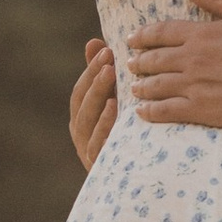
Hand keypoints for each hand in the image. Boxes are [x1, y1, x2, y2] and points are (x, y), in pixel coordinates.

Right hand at [70, 38, 117, 170]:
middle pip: (82, 103)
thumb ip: (103, 76)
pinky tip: (116, 109)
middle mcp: (81, 133)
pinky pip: (97, 143)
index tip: (106, 49)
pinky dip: (104, 124)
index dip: (91, 69)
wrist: (141, 180)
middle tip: (109, 59)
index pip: (81, 90)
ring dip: (98, 96)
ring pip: (86, 121)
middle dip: (95, 79)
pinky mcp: (99, 165)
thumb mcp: (116, 101)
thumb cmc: (128, 132)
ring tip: (110, 76)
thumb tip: (94, 41)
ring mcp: (88, 150)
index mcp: (82, 116)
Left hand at [130, 0, 221, 128]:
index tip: (132, 39)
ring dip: (141, 86)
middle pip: (155, 60)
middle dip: (139, 62)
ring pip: (157, 86)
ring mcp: (196, 87)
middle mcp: (193, 59)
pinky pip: (167, 111)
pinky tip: (143, 112)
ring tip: (135, 88)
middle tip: (131, 64)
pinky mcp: (203, 111)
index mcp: (202, 33)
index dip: (143, 36)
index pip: (162, 32)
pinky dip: (150, 111)